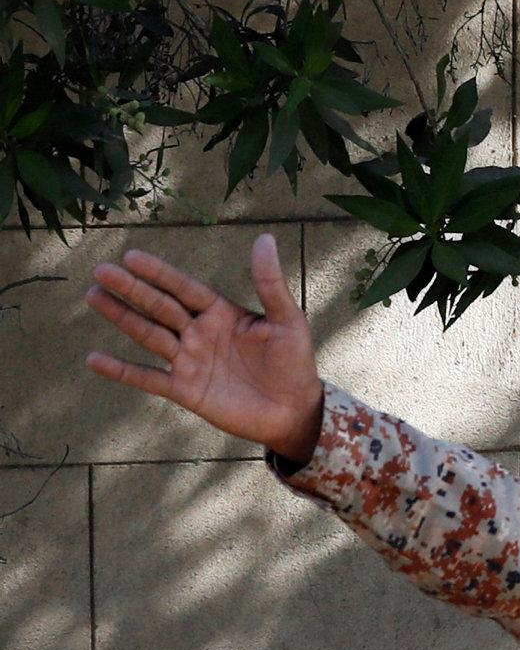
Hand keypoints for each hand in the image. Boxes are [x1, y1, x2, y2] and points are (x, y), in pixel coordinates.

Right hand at [83, 234, 327, 461]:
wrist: (295, 411)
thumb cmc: (294, 363)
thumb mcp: (288, 321)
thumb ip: (270, 283)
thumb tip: (264, 238)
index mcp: (221, 313)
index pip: (184, 288)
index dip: (160, 273)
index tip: (132, 257)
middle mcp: (199, 333)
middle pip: (160, 307)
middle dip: (131, 290)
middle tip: (101, 271)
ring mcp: (189, 361)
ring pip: (148, 335)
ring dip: (121, 317)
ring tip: (93, 296)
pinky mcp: (185, 390)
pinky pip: (147, 378)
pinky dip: (121, 371)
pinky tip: (93, 359)